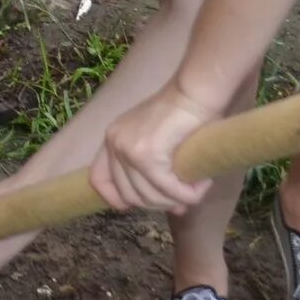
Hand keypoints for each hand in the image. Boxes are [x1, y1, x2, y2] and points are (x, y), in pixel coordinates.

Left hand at [90, 83, 217, 215]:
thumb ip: (158, 172)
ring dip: (176, 200)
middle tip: (182, 200)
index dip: (115, 198)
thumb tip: (174, 208)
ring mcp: (128, 149)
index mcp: (112, 138)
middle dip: (158, 204)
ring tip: (196, 189)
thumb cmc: (183, 113)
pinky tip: (201, 186)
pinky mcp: (148, 154)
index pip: (98, 179)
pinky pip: (167, 189)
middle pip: (129, 195)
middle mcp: (114, 143)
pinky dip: (187, 194)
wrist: (194, 91)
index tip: (137, 205)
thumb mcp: (160, 142)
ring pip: (149, 197)